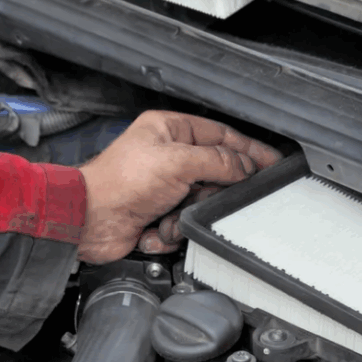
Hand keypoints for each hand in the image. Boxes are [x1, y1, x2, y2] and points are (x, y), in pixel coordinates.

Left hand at [77, 111, 280, 263]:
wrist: (89, 220)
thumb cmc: (119, 182)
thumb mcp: (178, 163)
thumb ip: (219, 162)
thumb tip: (245, 166)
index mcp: (171, 131)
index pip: (222, 136)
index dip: (249, 150)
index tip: (271, 162)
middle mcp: (168, 155)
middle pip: (215, 174)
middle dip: (208, 193)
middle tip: (202, 197)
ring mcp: (164, 186)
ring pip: (202, 203)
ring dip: (185, 216)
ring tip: (167, 215)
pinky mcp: (158, 212)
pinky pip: (184, 224)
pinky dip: (171, 231)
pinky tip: (153, 227)